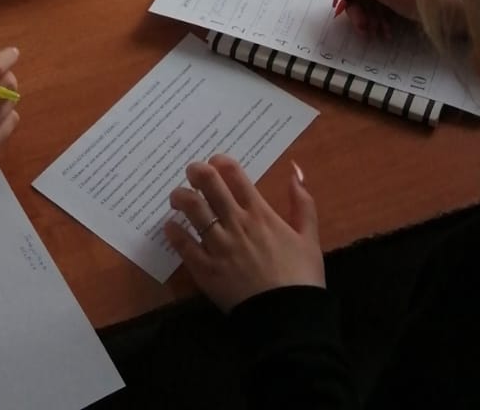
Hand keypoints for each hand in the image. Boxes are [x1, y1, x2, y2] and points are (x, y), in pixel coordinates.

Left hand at [164, 156, 323, 312]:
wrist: (289, 318)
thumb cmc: (302, 277)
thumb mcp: (310, 237)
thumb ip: (303, 203)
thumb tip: (294, 170)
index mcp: (260, 214)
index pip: (235, 176)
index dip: (221, 162)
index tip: (215, 161)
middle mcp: (236, 224)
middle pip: (209, 185)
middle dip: (196, 172)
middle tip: (191, 171)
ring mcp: (218, 246)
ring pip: (192, 210)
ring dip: (181, 197)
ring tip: (177, 197)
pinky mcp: (206, 270)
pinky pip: (184, 245)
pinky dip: (174, 232)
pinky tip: (170, 226)